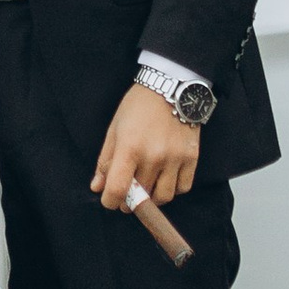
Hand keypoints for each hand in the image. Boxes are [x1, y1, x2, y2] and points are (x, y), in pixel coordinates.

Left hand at [91, 81, 198, 262]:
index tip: (109, 200)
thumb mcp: (115, 129)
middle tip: (127, 191)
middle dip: (129, 200)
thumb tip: (97, 188)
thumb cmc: (138, 106)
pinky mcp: (191, 158)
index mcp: (130, 148)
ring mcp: (175, 159)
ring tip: (146, 187)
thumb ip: (105, 160)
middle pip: (140, 196)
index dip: (109, 201)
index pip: (117, 189)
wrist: (171, 87)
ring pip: (163, 197)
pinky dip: (173, 189)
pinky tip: (164, 178)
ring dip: (152, 198)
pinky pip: (183, 188)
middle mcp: (153, 157)